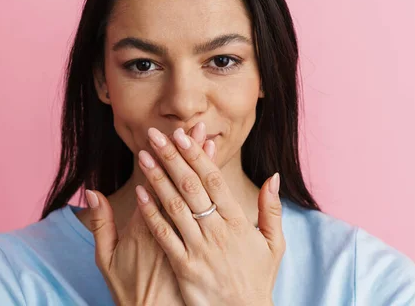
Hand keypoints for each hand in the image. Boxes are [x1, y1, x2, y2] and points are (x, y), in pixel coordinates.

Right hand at [86, 123, 213, 305]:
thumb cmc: (129, 291)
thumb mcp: (107, 260)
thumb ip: (100, 226)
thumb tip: (92, 193)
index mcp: (145, 227)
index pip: (160, 183)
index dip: (171, 159)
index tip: (178, 136)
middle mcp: (171, 230)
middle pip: (183, 184)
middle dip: (191, 155)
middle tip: (200, 128)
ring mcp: (188, 242)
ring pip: (199, 199)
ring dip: (204, 171)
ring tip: (210, 145)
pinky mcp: (199, 253)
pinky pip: (207, 223)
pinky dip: (212, 201)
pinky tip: (216, 183)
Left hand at [135, 125, 284, 305]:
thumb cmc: (257, 279)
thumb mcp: (274, 245)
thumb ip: (272, 210)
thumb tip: (273, 177)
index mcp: (238, 222)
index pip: (214, 180)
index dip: (197, 155)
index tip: (183, 135)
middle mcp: (217, 232)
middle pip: (191, 186)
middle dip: (172, 157)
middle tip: (155, 134)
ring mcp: (199, 249)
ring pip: (174, 206)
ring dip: (157, 178)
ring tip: (143, 156)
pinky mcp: (184, 267)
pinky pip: (164, 235)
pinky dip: (151, 213)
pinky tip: (140, 193)